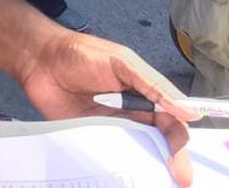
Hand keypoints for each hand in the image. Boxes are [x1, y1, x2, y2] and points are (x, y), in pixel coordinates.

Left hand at [20, 31, 194, 185]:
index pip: (169, 120)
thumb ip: (152, 86)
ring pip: (136, 151)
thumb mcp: (122, 63)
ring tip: (158, 181)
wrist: (39, 60)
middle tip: (180, 179)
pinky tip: (128, 178)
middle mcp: (130, 112)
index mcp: (142, 92)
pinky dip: (121, 167)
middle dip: (172, 160)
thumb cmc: (81, 54)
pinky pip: (110, 155)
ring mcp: (110, 127)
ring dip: (149, 166)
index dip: (179, 139)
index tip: (183, 159)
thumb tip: (189, 112)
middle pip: (157, 140)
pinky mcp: (90, 138)